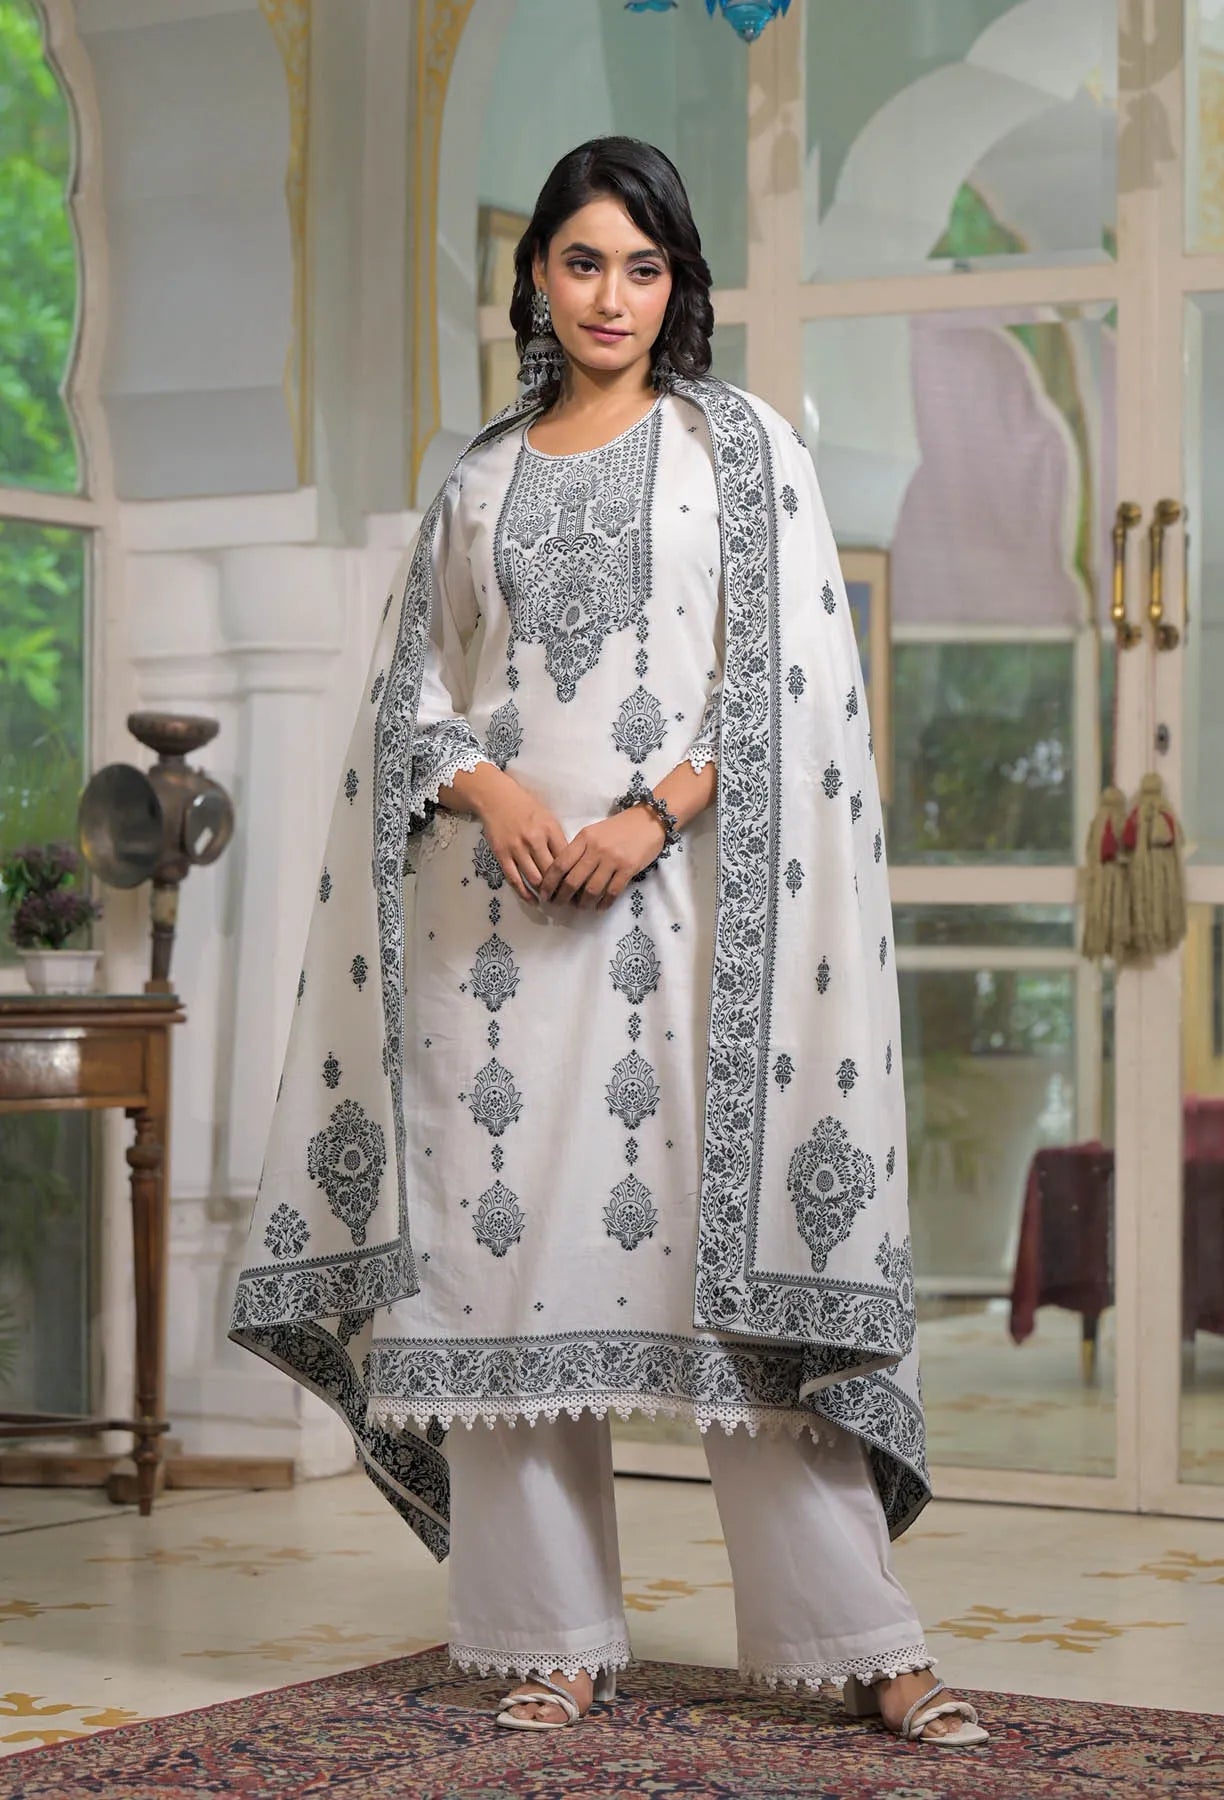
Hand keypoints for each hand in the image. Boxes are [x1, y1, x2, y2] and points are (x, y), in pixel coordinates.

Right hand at [448, 764, 568, 906]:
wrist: (496, 798)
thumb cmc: (526, 808)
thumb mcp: (548, 818)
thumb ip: (558, 839)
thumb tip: (571, 864)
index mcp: (550, 829)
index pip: (567, 859)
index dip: (574, 875)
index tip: (579, 886)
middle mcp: (535, 840)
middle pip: (552, 872)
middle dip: (561, 888)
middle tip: (567, 899)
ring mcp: (517, 848)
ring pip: (535, 878)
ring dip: (544, 893)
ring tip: (551, 900)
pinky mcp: (502, 855)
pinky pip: (515, 879)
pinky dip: (525, 893)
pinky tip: (533, 901)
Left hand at [537, 805, 666, 910]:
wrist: (648, 820)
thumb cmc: (618, 828)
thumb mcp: (593, 832)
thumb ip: (579, 850)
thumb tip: (563, 875)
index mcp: (584, 838)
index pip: (560, 864)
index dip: (549, 882)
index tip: (544, 894)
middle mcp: (596, 849)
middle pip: (573, 880)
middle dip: (562, 897)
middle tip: (558, 905)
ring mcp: (613, 859)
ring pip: (591, 889)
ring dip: (583, 903)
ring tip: (580, 907)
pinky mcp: (628, 868)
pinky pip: (612, 892)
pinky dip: (604, 903)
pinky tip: (599, 907)